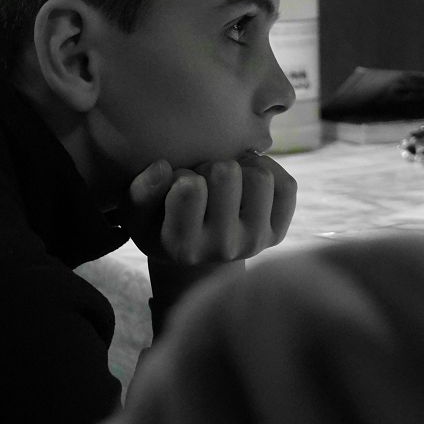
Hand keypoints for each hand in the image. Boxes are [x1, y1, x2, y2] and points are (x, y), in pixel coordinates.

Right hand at [118, 153, 296, 267]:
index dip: (182, 174)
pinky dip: (268, 171)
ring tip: (225, 181)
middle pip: (226, 173)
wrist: (196, 256)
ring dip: (241, 167)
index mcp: (183, 246)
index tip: (179, 185)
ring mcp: (255, 242)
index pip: (189, 187)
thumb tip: (164, 168)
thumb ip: (140, 192)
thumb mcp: (137, 214)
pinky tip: (247, 181)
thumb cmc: (161, 224)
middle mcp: (223, 249)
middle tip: (203, 182)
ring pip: (260, 176)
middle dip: (210, 167)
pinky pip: (286, 185)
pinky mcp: (277, 234)